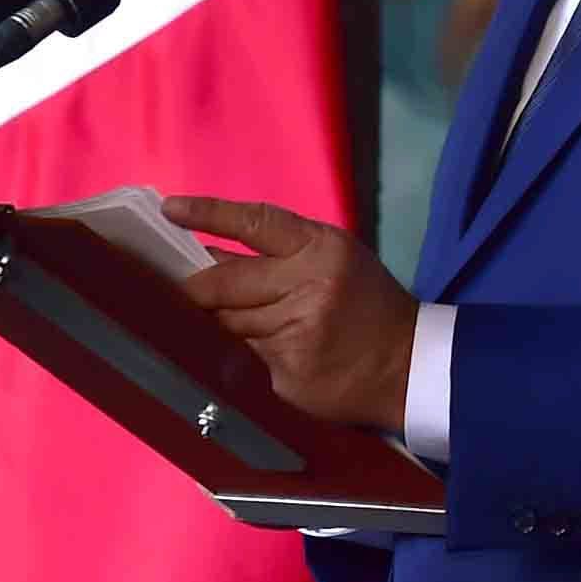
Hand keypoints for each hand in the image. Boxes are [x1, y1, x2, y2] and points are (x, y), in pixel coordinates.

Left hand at [166, 196, 418, 436]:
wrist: (409, 365)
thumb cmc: (367, 304)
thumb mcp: (334, 261)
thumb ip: (279, 254)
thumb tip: (208, 252)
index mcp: (321, 249)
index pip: (254, 223)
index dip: (209, 214)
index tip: (171, 209)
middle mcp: (308, 286)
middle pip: (226, 281)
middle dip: (198, 288)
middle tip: (182, 291)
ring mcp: (297, 332)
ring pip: (229, 323)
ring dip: (222, 324)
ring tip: (240, 325)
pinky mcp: (289, 372)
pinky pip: (244, 358)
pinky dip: (243, 356)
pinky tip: (260, 356)